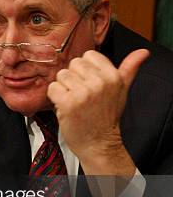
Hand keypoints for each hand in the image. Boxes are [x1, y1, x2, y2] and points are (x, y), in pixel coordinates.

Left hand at [47, 48, 149, 175]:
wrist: (99, 145)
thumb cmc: (107, 118)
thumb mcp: (122, 90)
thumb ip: (129, 69)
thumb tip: (142, 52)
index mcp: (113, 76)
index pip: (89, 55)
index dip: (85, 70)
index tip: (89, 84)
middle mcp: (100, 82)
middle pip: (73, 63)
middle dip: (74, 78)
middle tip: (81, 96)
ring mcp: (84, 92)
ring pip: (61, 75)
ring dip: (63, 88)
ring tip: (74, 102)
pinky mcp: (68, 102)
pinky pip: (53, 88)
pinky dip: (55, 98)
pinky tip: (65, 107)